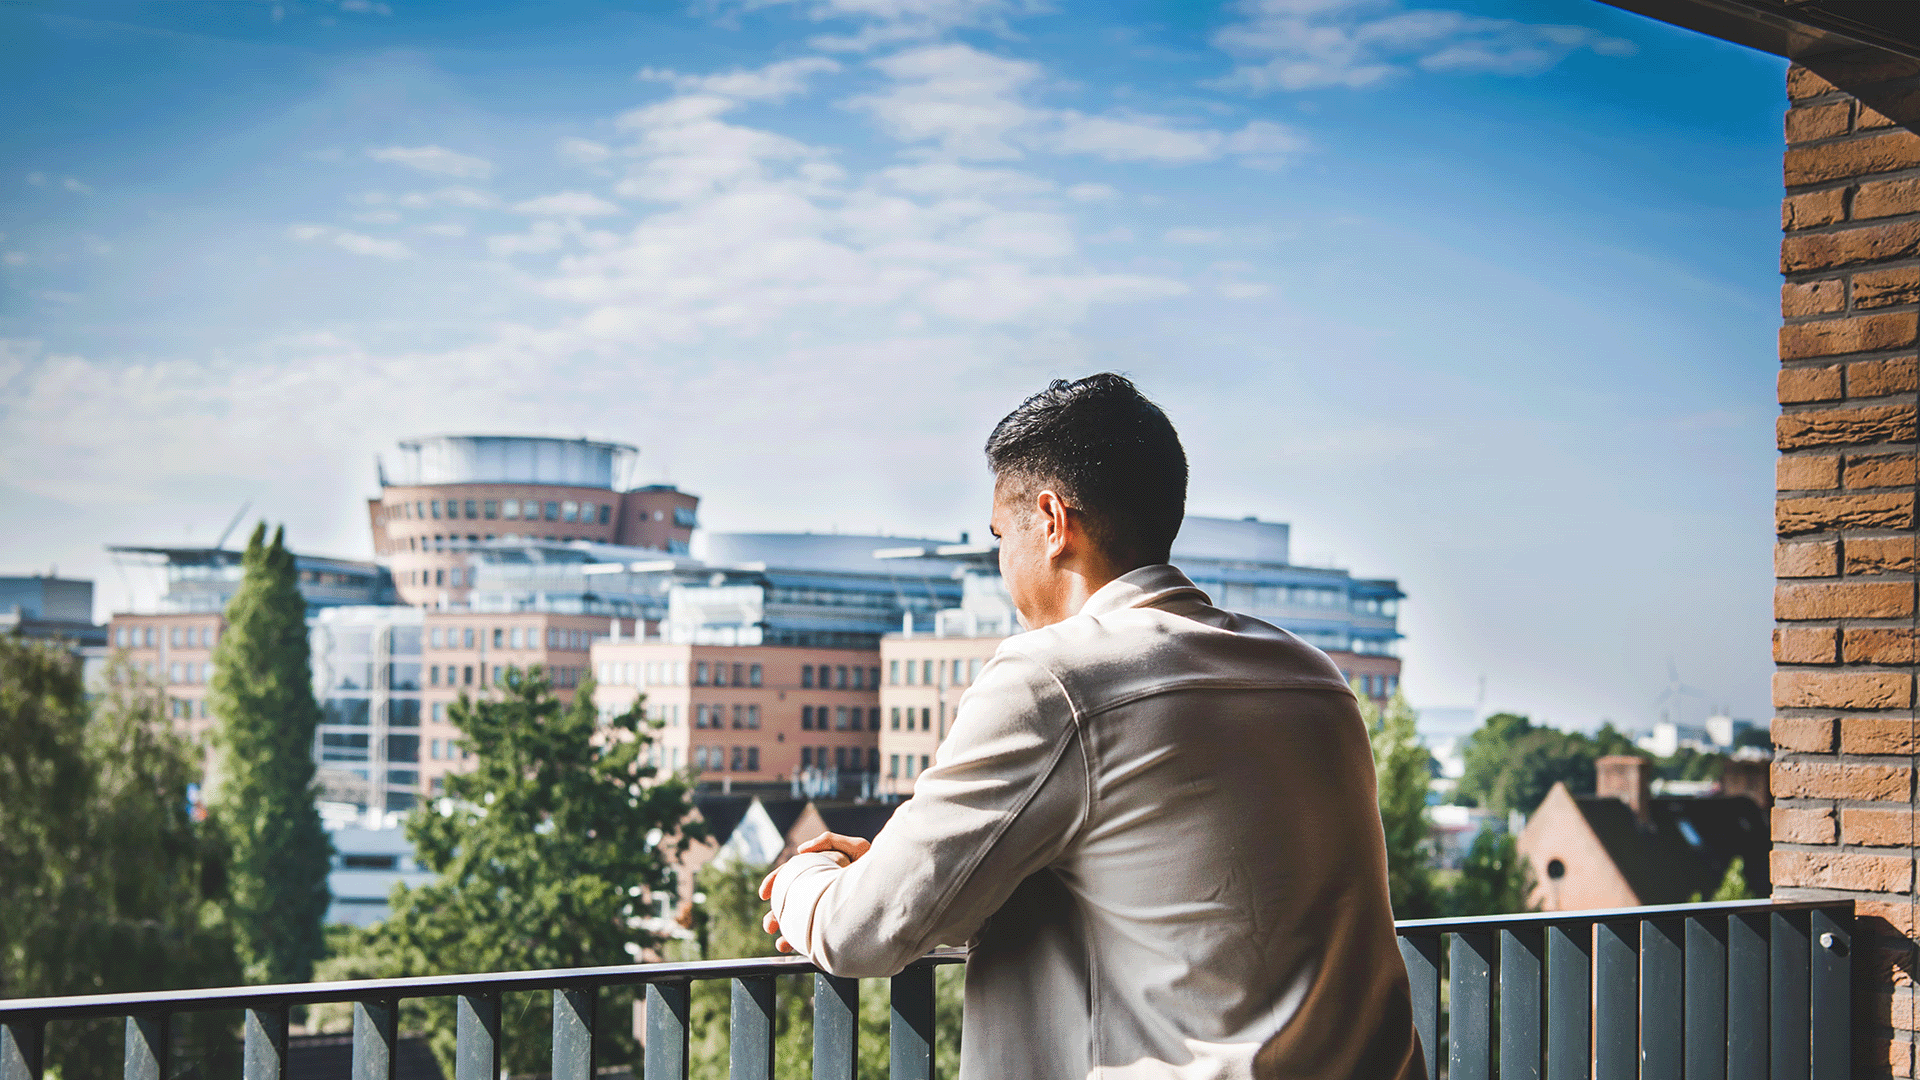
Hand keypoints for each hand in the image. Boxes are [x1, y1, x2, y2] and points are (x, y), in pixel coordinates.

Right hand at [757, 833, 870, 952]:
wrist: (901, 890)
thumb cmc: (880, 866)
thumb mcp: (858, 849)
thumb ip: (830, 842)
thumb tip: (799, 850)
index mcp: (823, 870)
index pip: (793, 875)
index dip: (776, 881)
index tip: (764, 893)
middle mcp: (822, 889)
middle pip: (793, 900)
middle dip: (777, 913)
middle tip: (768, 925)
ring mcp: (828, 907)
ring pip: (800, 919)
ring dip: (787, 929)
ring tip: (779, 941)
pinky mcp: (835, 924)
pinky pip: (814, 933)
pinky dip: (801, 939)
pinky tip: (791, 946)